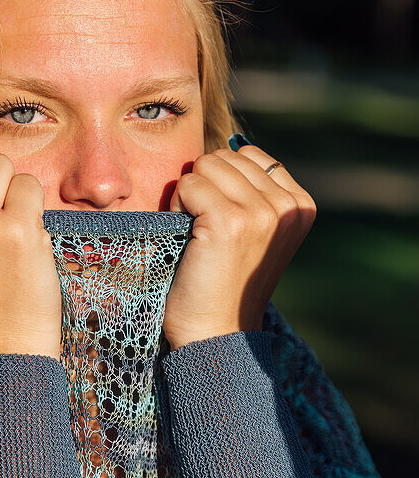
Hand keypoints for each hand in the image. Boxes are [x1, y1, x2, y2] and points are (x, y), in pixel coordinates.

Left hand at [164, 142, 316, 349]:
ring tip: (198, 236)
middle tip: (207, 233)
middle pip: (224, 157)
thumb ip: (253, 189)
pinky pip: (188, 185)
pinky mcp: (230, 220)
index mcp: (301, 204)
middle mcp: (288, 205)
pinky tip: (188, 240)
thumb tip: (233, 144)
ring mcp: (262, 212)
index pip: (249, 155)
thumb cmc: (225, 282)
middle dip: (205, 188)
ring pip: (205, 166)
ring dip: (189, 197)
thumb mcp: (255, 231)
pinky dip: (176, 208)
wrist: (216, 333)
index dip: (223, 184)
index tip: (226, 227)